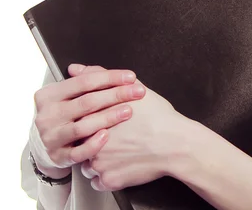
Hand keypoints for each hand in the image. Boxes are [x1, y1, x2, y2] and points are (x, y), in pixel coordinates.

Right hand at [31, 64, 146, 175]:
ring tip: (128, 111)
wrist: (42, 145)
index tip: (130, 77)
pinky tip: (107, 136)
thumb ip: (81, 80)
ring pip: (83, 126)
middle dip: (115, 95)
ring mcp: (51, 137)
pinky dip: (93, 144)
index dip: (110, 78)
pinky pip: (78, 153)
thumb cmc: (61, 115)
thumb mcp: (67, 94)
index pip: (84, 81)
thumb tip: (80, 67)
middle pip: (86, 102)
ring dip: (109, 117)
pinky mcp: (58, 157)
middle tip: (137, 92)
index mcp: (50, 95)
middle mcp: (48, 116)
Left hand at [76, 65, 191, 191]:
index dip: (89, 118)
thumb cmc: (158, 116)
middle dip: (90, 137)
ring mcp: (99, 163)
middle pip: (79, 140)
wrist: (175, 143)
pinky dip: (105, 174)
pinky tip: (119, 163)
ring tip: (117, 149)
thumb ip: (99, 76)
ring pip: (85, 163)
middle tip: (112, 135)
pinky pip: (96, 181)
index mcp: (94, 116)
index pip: (76, 117)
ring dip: (95, 158)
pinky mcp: (108, 180)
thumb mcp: (131, 87)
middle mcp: (91, 140)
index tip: (101, 120)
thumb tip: (76, 69)